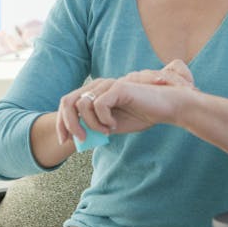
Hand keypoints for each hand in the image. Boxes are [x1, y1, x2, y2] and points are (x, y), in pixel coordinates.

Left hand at [56, 60, 196, 142]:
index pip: (68, 103)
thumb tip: (77, 138)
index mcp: (95, 92)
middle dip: (68, 124)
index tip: (65, 141)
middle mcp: (98, 85)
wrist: (165, 108)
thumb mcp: (112, 126)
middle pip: (68, 101)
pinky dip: (103, 120)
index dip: (62, 122)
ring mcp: (108, 84)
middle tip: (80, 139)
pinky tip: (114, 125)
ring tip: (107, 131)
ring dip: (91, 124)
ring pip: (83, 105)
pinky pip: (99, 105)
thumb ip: (95, 128)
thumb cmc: (141, 115)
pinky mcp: (118, 87)